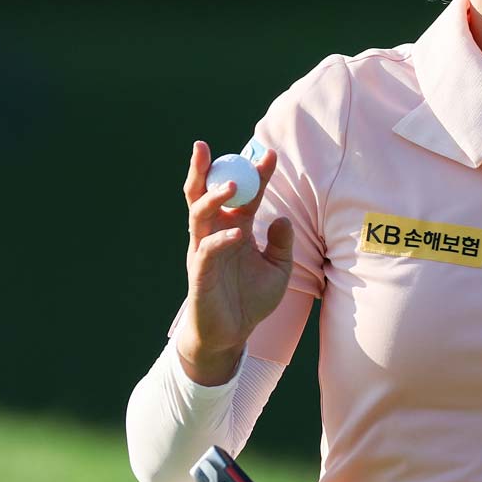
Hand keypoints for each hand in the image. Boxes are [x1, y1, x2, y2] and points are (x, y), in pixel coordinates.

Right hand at [179, 140, 292, 381]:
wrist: (232, 335)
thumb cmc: (251, 300)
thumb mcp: (278, 270)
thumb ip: (281, 244)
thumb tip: (282, 218)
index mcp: (236, 228)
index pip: (244, 195)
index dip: (255, 174)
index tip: (269, 153)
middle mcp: (216, 233)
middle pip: (204, 193)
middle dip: (203, 169)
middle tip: (204, 146)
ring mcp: (204, 250)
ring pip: (199, 214)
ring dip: (214, 196)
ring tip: (231, 183)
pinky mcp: (199, 272)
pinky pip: (207, 250)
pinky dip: (222, 239)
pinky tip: (237, 234)